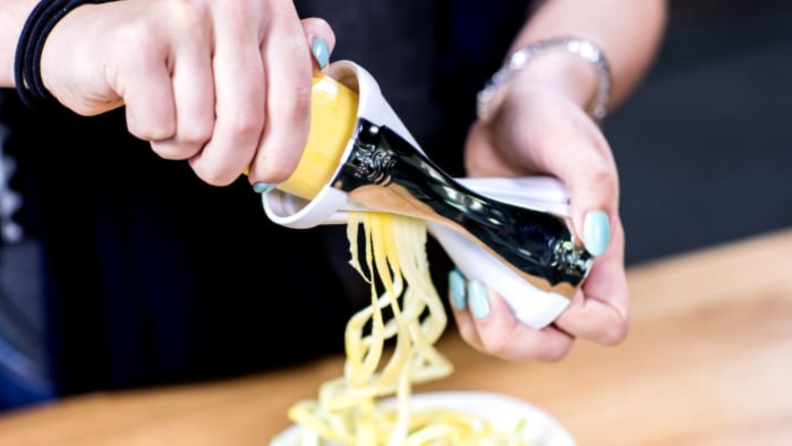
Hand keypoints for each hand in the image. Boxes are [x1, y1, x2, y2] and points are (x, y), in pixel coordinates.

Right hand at [40, 0, 334, 185]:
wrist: (94, 43)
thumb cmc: (179, 58)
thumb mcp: (240, 51)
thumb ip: (286, 55)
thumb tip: (321, 55)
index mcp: (268, 7)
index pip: (294, 98)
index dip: (285, 151)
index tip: (269, 176)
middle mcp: (231, 3)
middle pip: (246, 122)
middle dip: (227, 163)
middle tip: (213, 170)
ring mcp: (182, 16)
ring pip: (201, 128)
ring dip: (183, 147)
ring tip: (171, 119)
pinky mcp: (136, 40)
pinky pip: (162, 125)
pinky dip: (153, 135)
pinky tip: (145, 109)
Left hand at [450, 55, 628, 361]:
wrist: (513, 108)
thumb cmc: (553, 121)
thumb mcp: (574, 146)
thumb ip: (592, 187)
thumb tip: (594, 243)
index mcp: (598, 255)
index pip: (607, 321)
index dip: (579, 322)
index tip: (545, 286)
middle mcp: (565, 273)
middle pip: (555, 344)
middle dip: (517, 338)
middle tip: (484, 296)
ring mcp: (526, 273)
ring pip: (516, 336)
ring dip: (486, 328)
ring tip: (466, 288)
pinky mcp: (493, 264)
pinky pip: (483, 311)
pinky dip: (467, 310)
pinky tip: (456, 280)